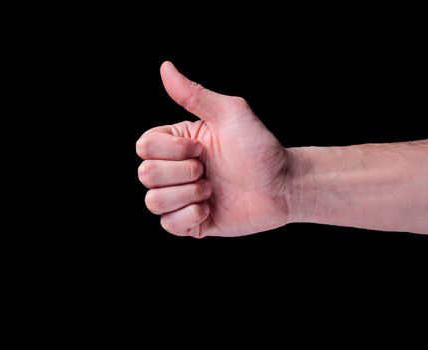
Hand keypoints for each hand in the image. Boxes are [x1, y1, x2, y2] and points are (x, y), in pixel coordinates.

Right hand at [136, 62, 290, 237]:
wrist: (284, 185)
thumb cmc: (259, 146)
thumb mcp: (230, 114)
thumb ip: (194, 94)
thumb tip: (165, 67)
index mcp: (177, 143)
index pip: (144, 146)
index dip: (171, 150)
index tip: (201, 147)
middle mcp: (174, 170)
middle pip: (145, 174)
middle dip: (182, 173)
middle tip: (208, 170)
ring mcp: (181, 197)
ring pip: (153, 202)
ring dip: (187, 195)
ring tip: (211, 190)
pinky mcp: (190, 223)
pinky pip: (168, 224)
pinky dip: (190, 216)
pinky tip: (210, 208)